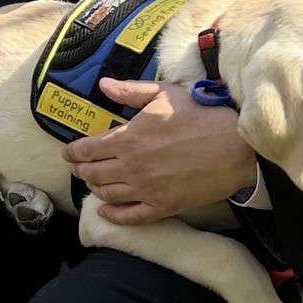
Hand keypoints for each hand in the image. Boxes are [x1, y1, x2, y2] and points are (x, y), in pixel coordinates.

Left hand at [63, 77, 257, 224]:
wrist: (234, 147)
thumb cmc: (200, 116)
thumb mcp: (164, 94)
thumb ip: (131, 91)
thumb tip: (104, 85)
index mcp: (128, 139)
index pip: (87, 150)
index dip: (73, 152)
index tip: (69, 152)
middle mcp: (131, 167)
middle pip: (92, 174)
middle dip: (80, 170)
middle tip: (78, 167)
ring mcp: (146, 190)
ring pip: (107, 194)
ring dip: (94, 189)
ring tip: (92, 183)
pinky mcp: (162, 206)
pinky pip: (129, 216)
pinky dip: (112, 215)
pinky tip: (105, 211)